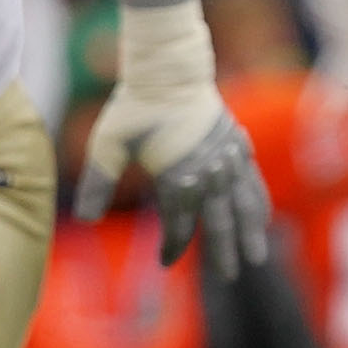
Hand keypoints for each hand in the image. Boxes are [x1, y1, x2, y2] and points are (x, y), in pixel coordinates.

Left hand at [79, 97, 271, 279]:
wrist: (169, 71)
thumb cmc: (133, 107)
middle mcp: (208, 172)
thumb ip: (97, 183)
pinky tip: (261, 219)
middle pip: (219, 221)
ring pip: (244, 205)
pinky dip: (258, 202)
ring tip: (257, 257)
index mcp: (177, 176)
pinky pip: (253, 181)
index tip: (164, 263)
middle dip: (223, 252)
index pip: (178, 223)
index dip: (171, 246)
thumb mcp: (107, 144)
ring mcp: (228, 160)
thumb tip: (85, 219)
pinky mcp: (238, 147)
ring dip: (250, 233)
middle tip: (229, 276)